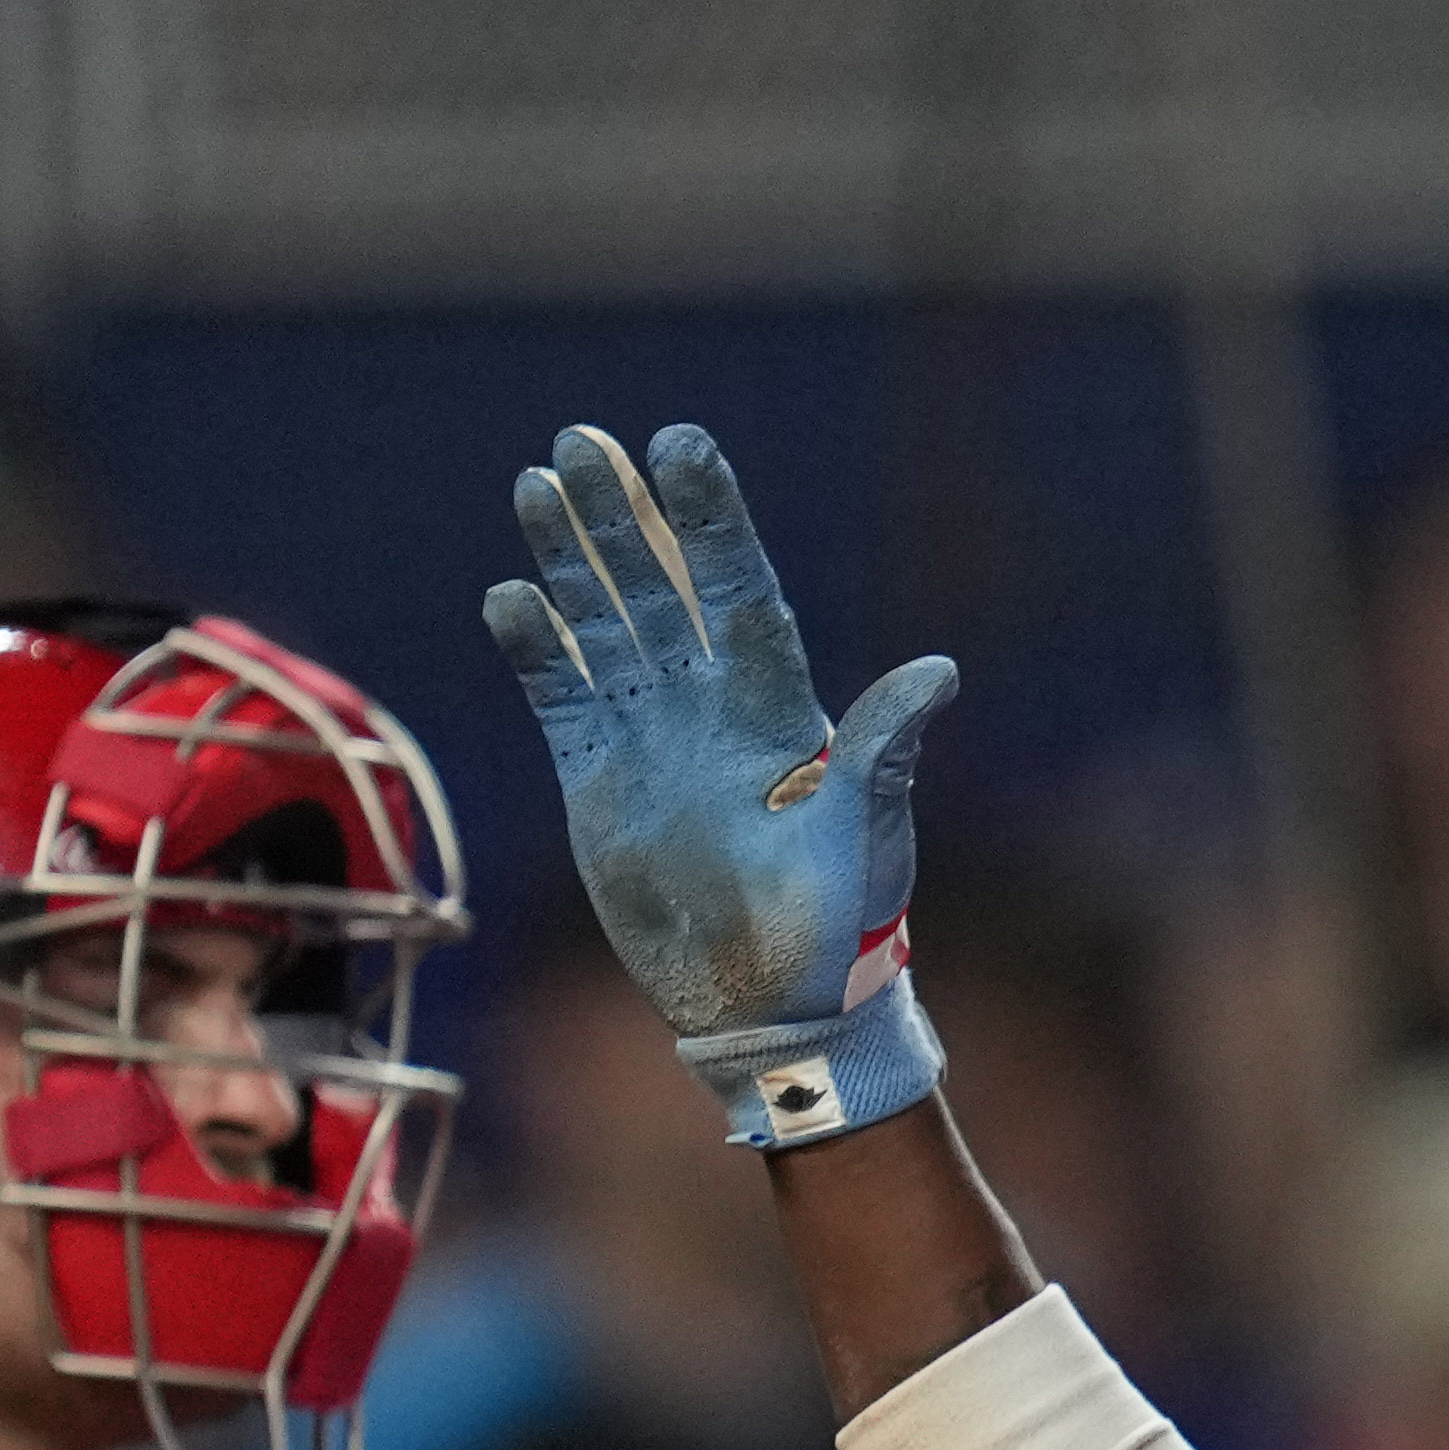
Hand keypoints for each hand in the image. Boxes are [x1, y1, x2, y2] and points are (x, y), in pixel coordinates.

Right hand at [485, 425, 958, 1148]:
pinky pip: (564, 700)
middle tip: (580, 440)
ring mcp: (653, 742)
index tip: (680, 444)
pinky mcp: (601, 785)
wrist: (772, 1009)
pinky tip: (510, 597)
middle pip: (660, 589)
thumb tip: (937, 673)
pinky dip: (538, 650)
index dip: (709, 520)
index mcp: (776, 710)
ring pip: (607, 628)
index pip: (737, 589)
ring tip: (537, 484)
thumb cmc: (837, 927)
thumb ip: (882, 750)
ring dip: (573, 561)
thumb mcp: (867, 835)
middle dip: (622, 516)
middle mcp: (711, 710)